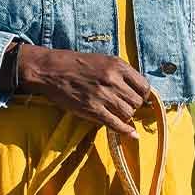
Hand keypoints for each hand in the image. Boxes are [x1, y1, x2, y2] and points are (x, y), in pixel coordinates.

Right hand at [15, 45, 150, 135]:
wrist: (51, 69)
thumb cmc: (77, 64)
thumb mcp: (103, 60)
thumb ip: (121, 73)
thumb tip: (138, 90)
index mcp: (117, 65)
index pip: (144, 86)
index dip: (143, 95)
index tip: (137, 98)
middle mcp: (113, 79)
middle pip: (137, 102)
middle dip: (133, 106)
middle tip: (123, 106)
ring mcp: (103, 95)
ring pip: (128, 113)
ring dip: (125, 116)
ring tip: (116, 112)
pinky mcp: (92, 109)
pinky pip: (116, 124)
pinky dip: (125, 131)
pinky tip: (130, 134)